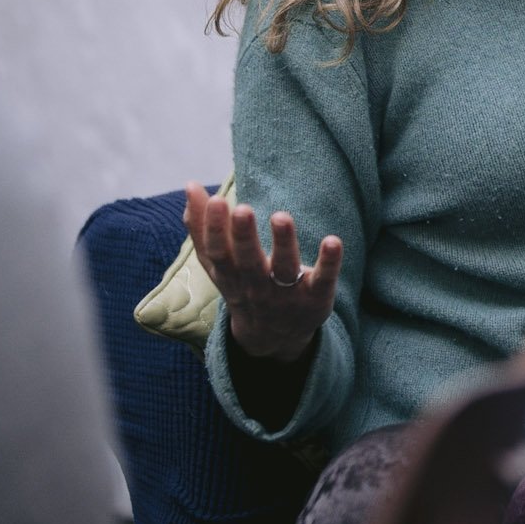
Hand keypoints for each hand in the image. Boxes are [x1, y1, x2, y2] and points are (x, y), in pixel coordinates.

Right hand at [183, 182, 342, 361]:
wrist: (273, 338)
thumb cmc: (243, 286)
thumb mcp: (219, 264)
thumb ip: (203, 228)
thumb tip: (191, 186)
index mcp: (230, 276)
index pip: (218, 254)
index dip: (214, 230)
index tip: (215, 200)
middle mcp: (256, 286)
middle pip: (248, 262)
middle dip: (244, 237)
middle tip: (242, 210)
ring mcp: (287, 293)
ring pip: (284, 269)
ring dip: (284, 244)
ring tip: (281, 216)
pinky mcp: (316, 297)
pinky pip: (323, 280)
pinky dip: (329, 263)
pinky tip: (333, 241)